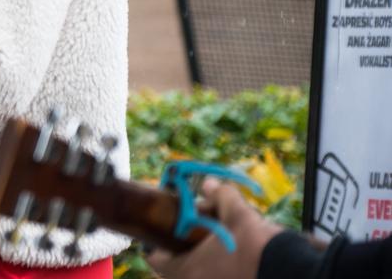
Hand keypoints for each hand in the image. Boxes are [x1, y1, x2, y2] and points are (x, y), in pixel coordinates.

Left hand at [147, 178, 283, 278]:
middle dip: (187, 246)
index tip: (167, 228)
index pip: (155, 259)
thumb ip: (220, 196)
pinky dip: (223, 268)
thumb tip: (209, 183)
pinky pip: (220, 277)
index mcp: (186, 272)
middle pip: (180, 266)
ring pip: (201, 272)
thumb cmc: (256, 246)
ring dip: (207, 257)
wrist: (295, 273)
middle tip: (197, 229)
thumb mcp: (237, 214)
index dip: (158, 242)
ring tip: (221, 239)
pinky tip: (236, 254)